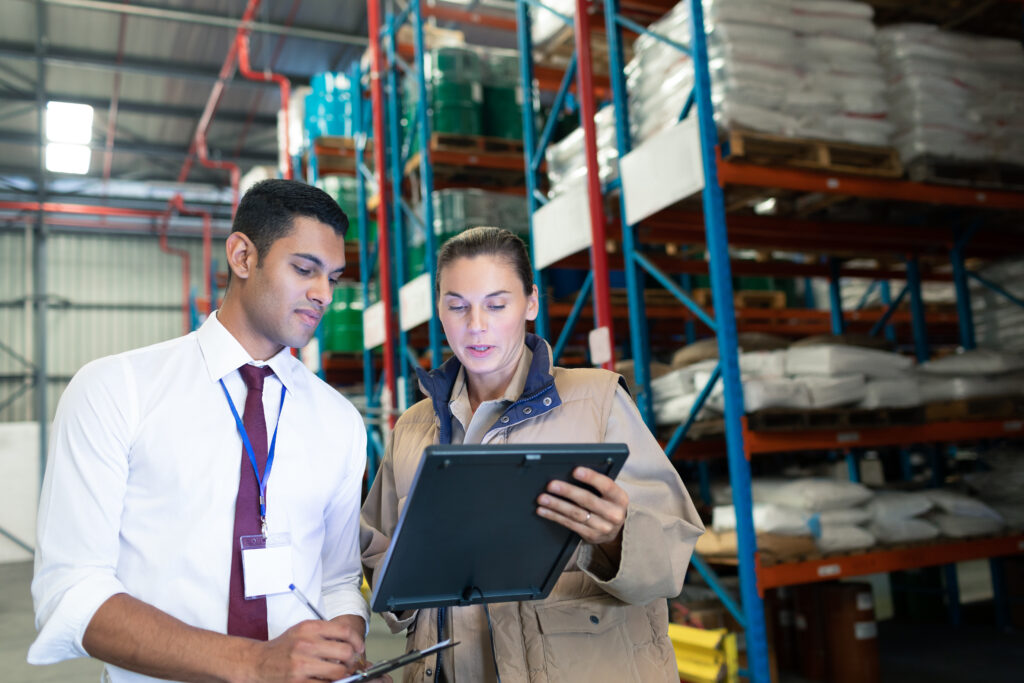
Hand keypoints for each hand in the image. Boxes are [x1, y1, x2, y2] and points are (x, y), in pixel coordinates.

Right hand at [247, 618, 364, 681]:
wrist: (256, 662)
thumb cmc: (282, 648)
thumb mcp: (302, 631)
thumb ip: (324, 635)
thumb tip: (351, 645)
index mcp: (309, 628)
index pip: (345, 631)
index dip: (357, 642)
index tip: (359, 649)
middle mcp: (306, 643)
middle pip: (346, 652)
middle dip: (352, 661)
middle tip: (350, 665)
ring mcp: (301, 663)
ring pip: (338, 671)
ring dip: (343, 675)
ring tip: (339, 675)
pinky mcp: (298, 681)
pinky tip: (326, 680)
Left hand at [536, 467, 628, 547]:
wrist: (614, 529)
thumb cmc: (607, 503)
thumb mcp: (609, 494)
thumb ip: (596, 484)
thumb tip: (570, 472)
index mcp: (620, 498)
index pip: (606, 486)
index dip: (591, 478)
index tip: (575, 470)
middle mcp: (613, 514)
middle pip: (588, 501)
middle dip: (568, 492)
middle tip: (551, 485)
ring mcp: (603, 527)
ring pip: (576, 514)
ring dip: (556, 505)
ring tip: (542, 498)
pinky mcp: (591, 536)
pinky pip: (570, 524)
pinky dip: (554, 516)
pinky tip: (544, 510)